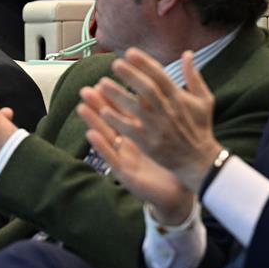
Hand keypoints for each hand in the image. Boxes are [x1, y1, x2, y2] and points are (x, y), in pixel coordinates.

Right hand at [77, 91, 195, 224]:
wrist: (187, 186)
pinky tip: (91, 134)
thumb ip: (166, 111)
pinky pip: (112, 158)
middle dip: (98, 105)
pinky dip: (101, 146)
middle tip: (86, 89)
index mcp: (139, 132)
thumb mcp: (171, 133)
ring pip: (107, 136)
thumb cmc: (177, 161)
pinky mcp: (126, 173)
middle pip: (111, 121)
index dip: (113, 97)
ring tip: (82, 107)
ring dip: (93, 122)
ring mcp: (126, 158)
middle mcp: (129, 143)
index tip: (104, 81)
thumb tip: (164, 89)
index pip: (124, 111)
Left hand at [82, 48, 222, 192]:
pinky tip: (103, 110)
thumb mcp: (204, 100)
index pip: (161, 76)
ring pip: (135, 109)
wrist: (199, 160)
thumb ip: (194, 76)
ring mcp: (158, 128)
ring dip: (118, 95)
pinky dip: (117, 120)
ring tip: (102, 83)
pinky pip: (130, 129)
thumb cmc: (200, 127)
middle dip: (131, 75)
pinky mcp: (149, 143)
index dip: (145, 63)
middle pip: (147, 90)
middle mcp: (168, 111)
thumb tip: (187, 53)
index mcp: (179, 98)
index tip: (130, 52)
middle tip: (115, 64)